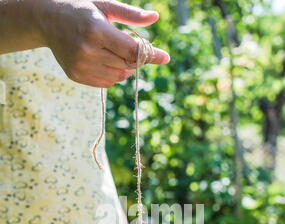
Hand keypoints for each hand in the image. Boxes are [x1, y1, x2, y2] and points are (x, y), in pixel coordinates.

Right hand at [36, 0, 169, 86]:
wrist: (47, 20)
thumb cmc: (81, 9)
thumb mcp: (105, 6)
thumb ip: (130, 15)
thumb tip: (155, 18)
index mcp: (97, 31)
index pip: (131, 50)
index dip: (150, 55)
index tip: (166, 57)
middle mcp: (88, 51)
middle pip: (126, 65)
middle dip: (135, 58)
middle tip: (133, 47)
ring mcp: (81, 66)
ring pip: (118, 77)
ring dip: (124, 68)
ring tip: (115, 51)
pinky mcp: (76, 76)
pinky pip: (106, 83)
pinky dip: (112, 74)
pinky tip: (104, 60)